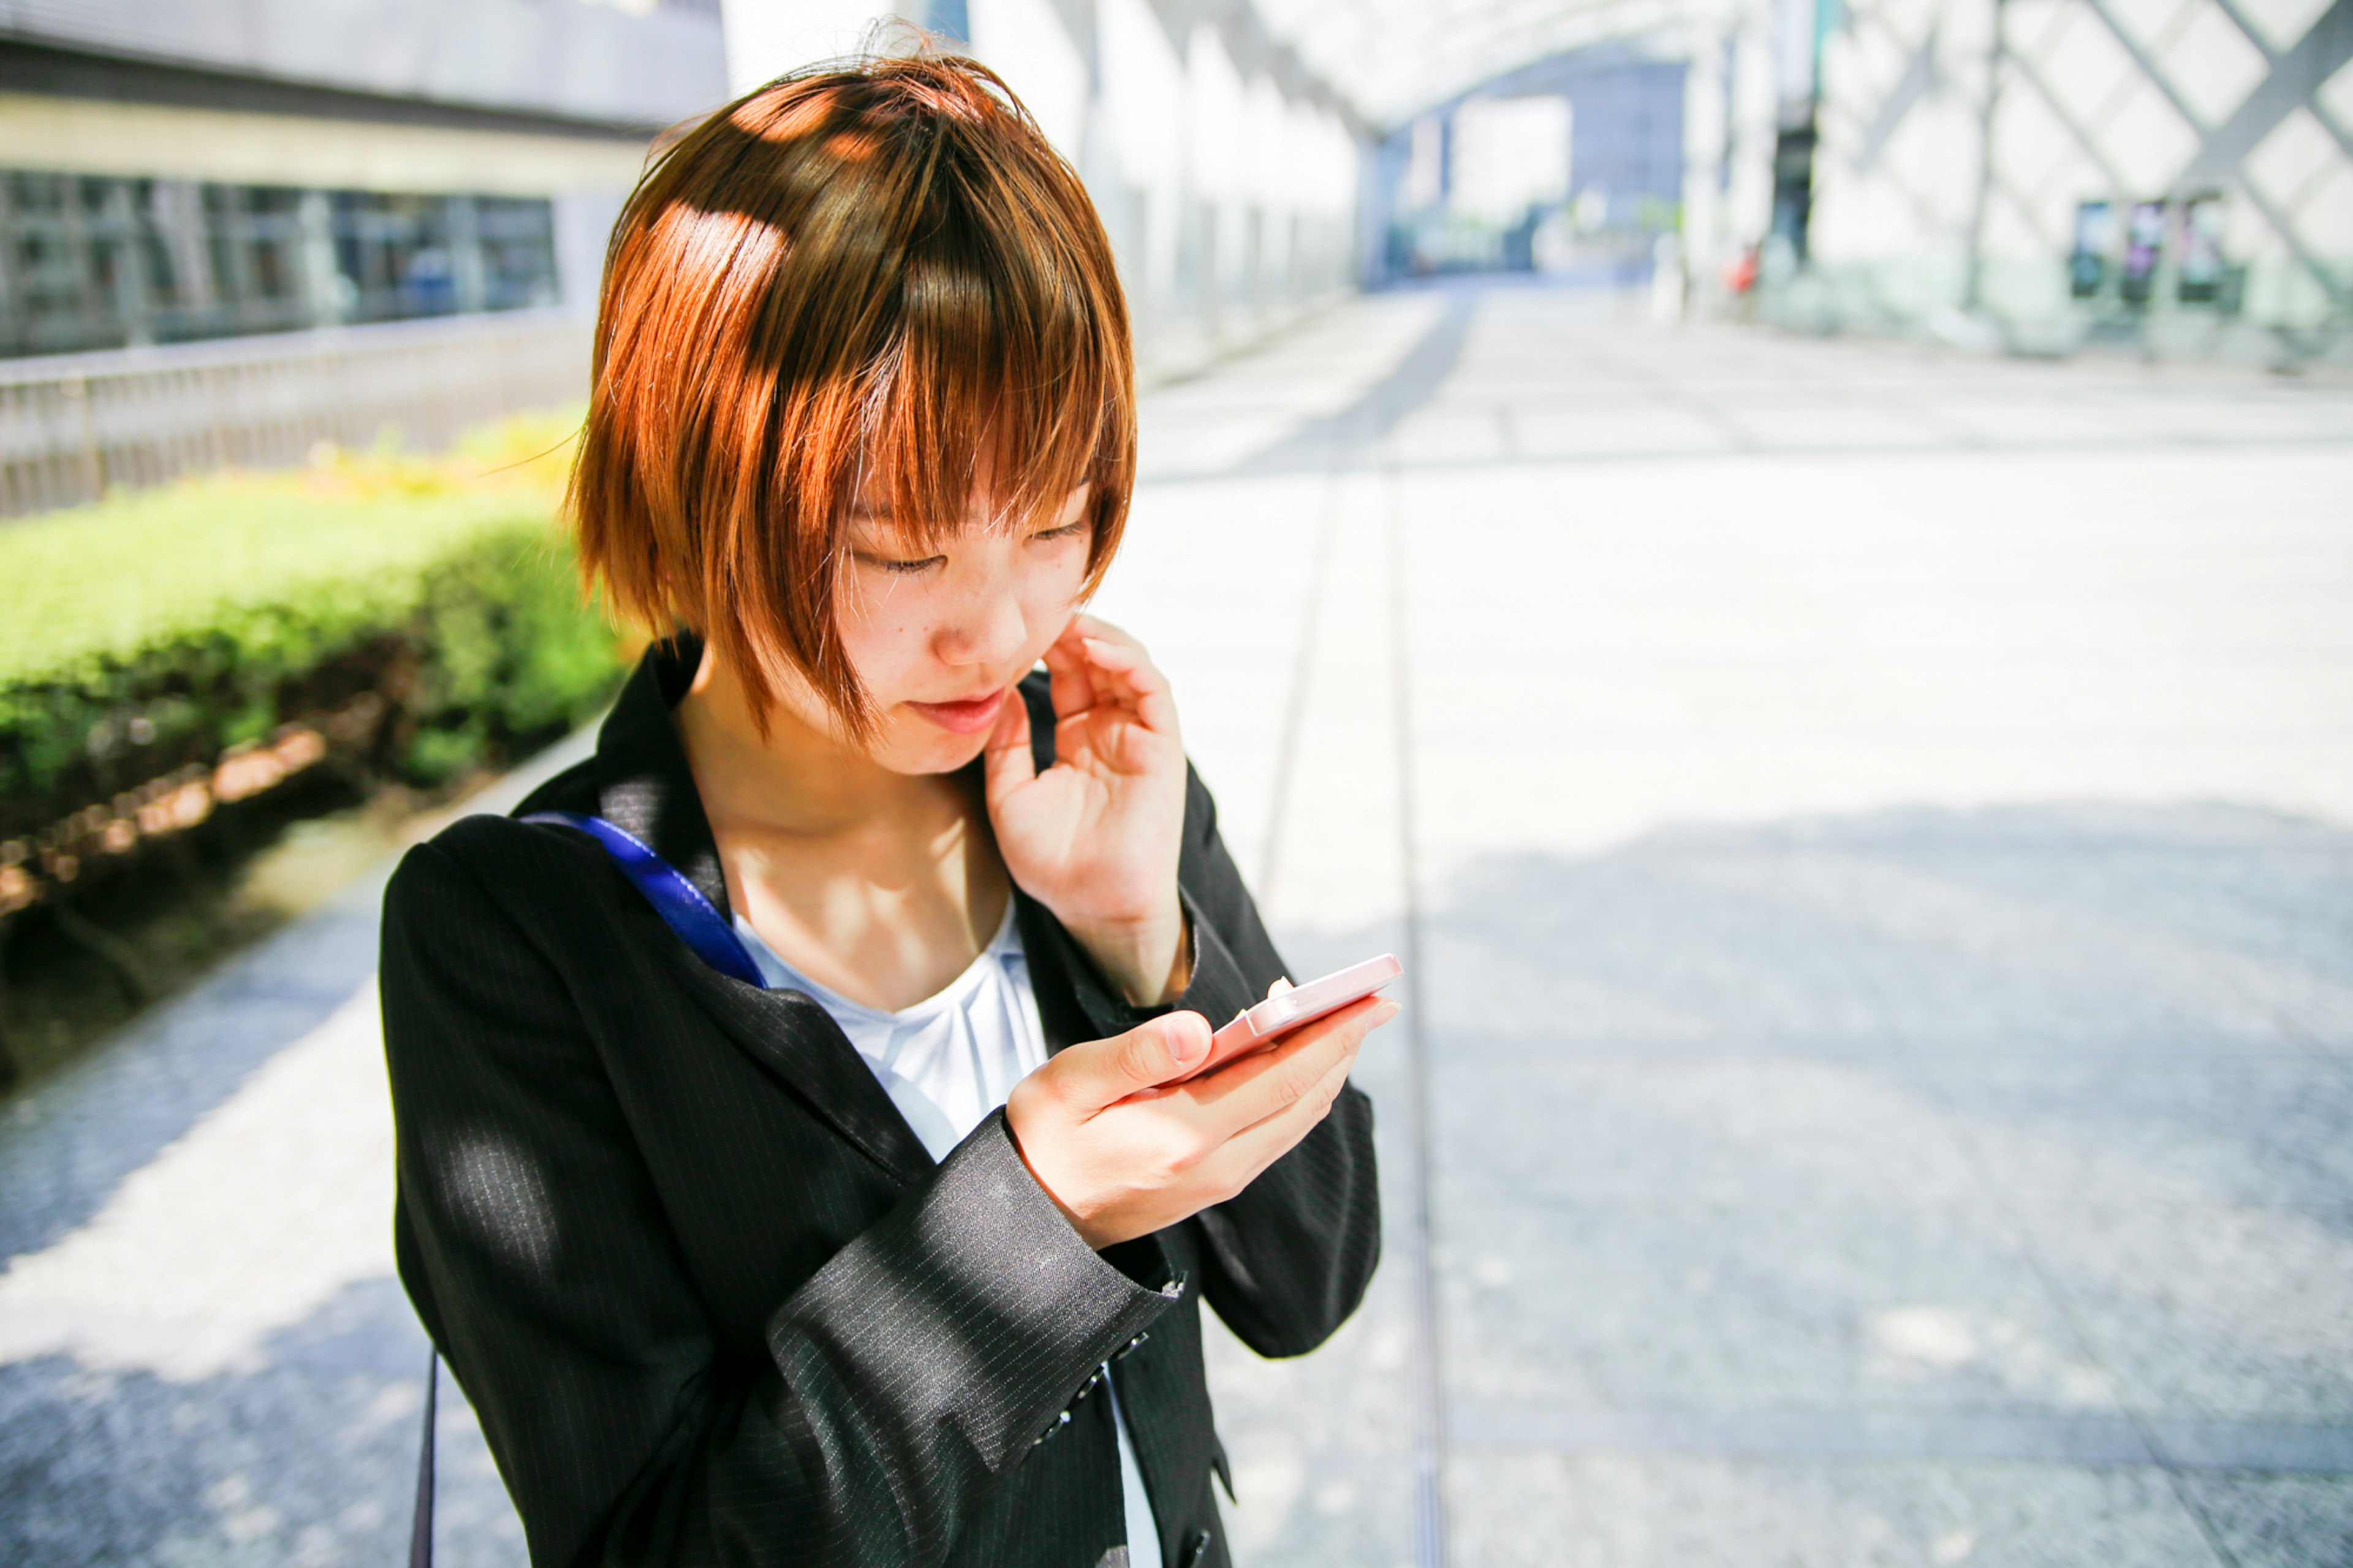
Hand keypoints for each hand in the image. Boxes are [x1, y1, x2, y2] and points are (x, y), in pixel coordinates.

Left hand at [984, 615, 1187, 1003]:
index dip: (1044, 645)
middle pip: (1095, 660)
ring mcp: (1139, 736)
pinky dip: (1129, 662)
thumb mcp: (1010, 797)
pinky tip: (1097, 649)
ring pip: (1128, 665)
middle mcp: (1111, 730)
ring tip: (1065, 620)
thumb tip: (998, 694)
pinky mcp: (1162, 747)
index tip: (1012, 623)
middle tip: (1036, 605)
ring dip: (1099, 637)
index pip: (1065, 675)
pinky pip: (1153, 692)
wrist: (1093, 906)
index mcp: (1077, 737)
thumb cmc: (1054, 863)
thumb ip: (1005, 746)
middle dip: (1069, 630)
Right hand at [1003, 987, 1396, 1249]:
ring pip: (1296, 1119)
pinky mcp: (1215, 1184)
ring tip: (1338, 1017)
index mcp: (1184, 1135)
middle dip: (1344, 1045)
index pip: (1285, 1077)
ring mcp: (1220, 1180)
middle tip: (1374, 998)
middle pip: (1306, 1098)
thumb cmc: (1043, 1140)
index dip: (1335, 1034)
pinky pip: (1276, 1132)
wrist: (1029, 1223)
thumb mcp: (1067, 1085)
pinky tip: (1291, 1057)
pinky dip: (1298, 1090)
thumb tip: (1202, 1027)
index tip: (1372, 998)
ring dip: (1324, 1067)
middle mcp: (1217, 1166)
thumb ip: (1136, 1054)